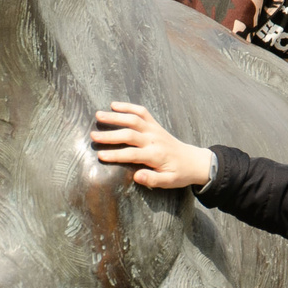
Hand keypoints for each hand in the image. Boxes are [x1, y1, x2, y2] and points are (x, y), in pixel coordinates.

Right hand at [91, 104, 214, 189]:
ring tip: (98, 115)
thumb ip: (153, 179)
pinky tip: (114, 105)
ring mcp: (154, 130)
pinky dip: (128, 106)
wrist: (194, 161)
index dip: (115, 155)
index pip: (132, 154)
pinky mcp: (155, 125)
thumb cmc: (179, 173)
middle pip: (129, 134)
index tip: (100, 155)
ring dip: (115, 116)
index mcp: (155, 156)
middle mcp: (154, 140)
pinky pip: (142, 112)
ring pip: (133, 119)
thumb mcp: (169, 182)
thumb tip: (137, 176)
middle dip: (110, 135)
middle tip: (93, 136)